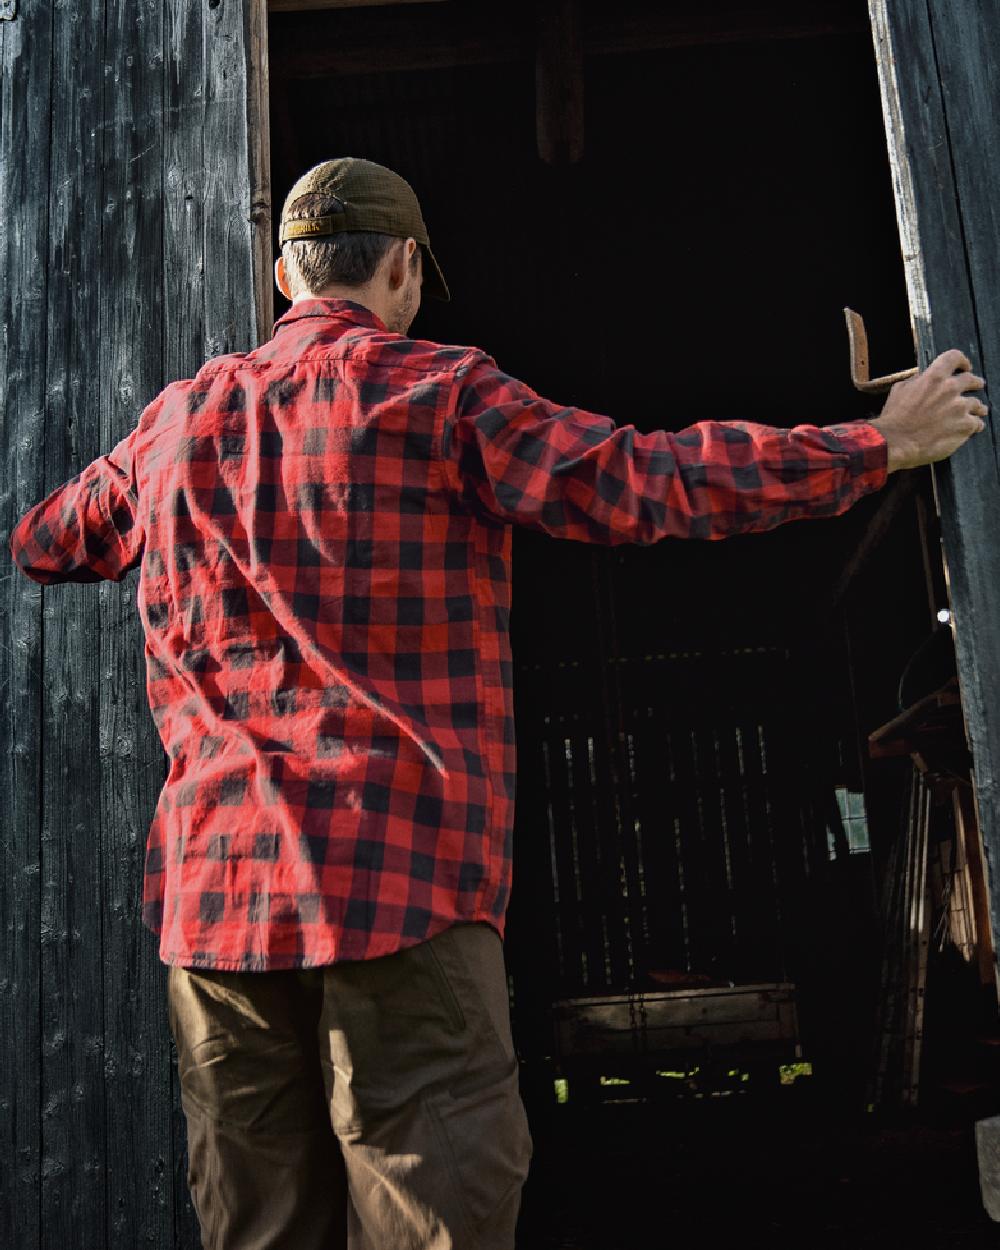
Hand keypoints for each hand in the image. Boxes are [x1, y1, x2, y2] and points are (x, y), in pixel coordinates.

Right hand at [871, 349, 987, 471]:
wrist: (895, 442)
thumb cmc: (894, 418)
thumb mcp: (899, 390)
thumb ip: (917, 381)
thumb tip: (923, 378)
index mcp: (934, 377)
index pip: (954, 358)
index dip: (962, 361)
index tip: (965, 367)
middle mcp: (950, 389)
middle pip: (972, 380)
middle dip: (975, 383)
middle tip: (976, 387)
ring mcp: (960, 408)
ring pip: (978, 404)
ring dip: (976, 408)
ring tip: (976, 412)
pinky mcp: (966, 426)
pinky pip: (978, 423)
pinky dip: (975, 426)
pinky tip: (971, 429)